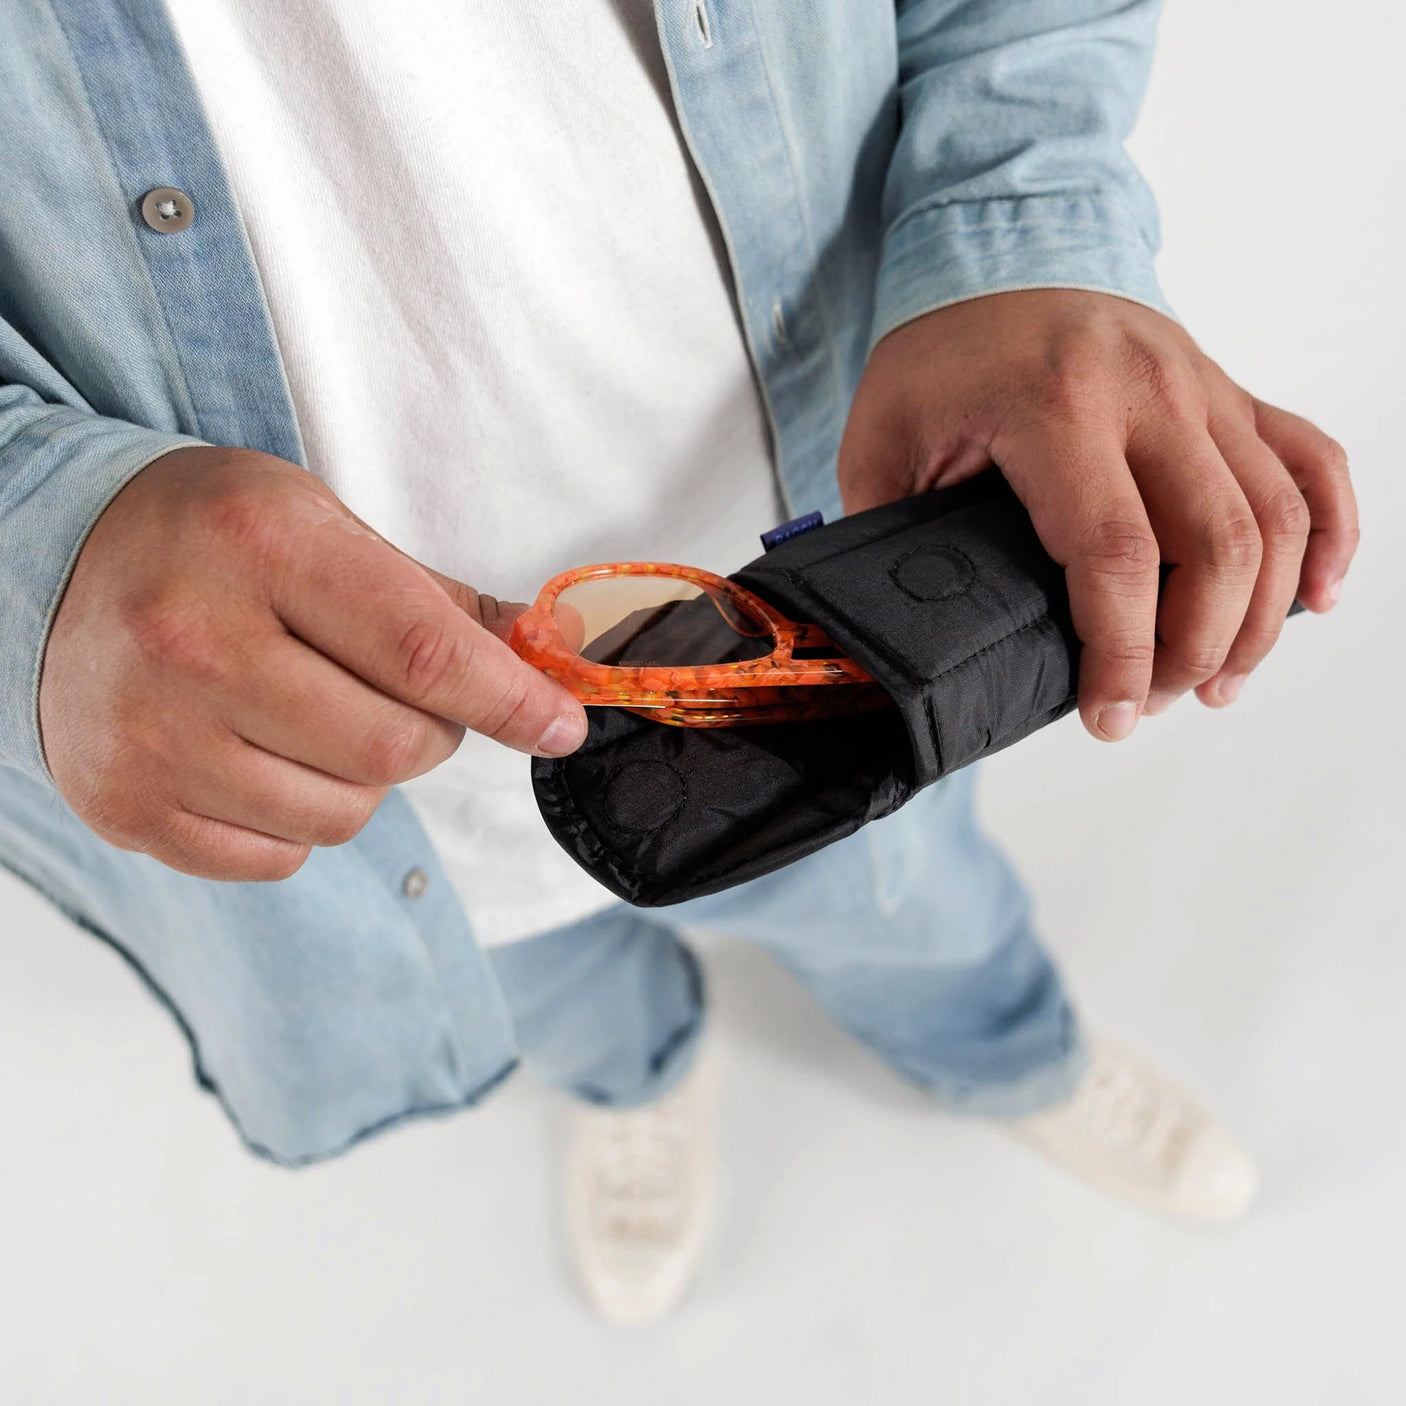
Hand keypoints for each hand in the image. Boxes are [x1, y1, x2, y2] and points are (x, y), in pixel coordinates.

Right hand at [38, 446, 585, 880]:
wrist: (56, 561)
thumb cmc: (213, 539)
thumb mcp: (322, 524)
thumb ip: (436, 600)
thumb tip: (548, 658)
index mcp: (262, 548)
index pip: (423, 651)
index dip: (512, 701)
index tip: (562, 726)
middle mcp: (196, 642)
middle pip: (392, 750)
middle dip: (432, 734)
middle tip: (404, 699)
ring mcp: (152, 734)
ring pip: (344, 814)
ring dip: (366, 780)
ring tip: (321, 720)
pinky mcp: (126, 806)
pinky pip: (280, 856)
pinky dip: (301, 818)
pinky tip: (264, 755)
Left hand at [837, 290, 1357, 739]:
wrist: (994, 258)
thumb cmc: (937, 359)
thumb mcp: (881, 443)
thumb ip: (896, 537)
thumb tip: (908, 636)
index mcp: (1055, 405)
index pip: (1117, 553)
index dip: (1123, 653)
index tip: (1108, 717)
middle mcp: (1147, 389)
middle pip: (1218, 545)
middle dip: (1194, 649)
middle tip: (1151, 702)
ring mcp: (1202, 384)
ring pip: (1278, 515)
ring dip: (1259, 617)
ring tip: (1215, 681)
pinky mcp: (1230, 390)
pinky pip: (1312, 459)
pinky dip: (1334, 532)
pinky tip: (1317, 599)